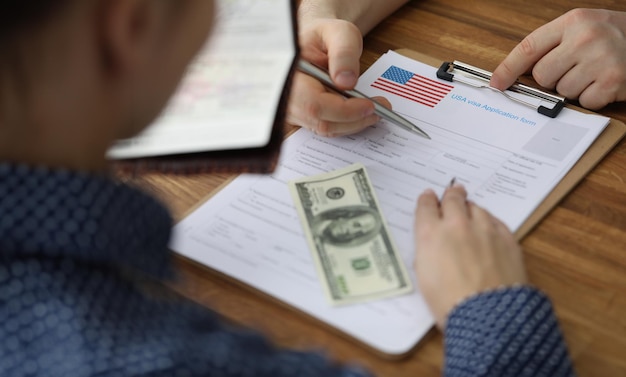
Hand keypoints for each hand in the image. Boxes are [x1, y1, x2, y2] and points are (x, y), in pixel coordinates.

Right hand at [286, 18, 390, 136]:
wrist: (314, 41)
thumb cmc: (323, 36)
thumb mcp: (339, 33)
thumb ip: (343, 54)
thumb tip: (347, 82)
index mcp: (289, 72)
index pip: (314, 104)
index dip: (343, 111)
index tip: (369, 106)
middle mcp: (286, 95)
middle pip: (320, 121)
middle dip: (354, 120)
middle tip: (380, 109)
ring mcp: (293, 108)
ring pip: (324, 128)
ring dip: (353, 123)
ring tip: (375, 109)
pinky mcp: (303, 115)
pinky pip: (325, 126)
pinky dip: (346, 122)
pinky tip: (361, 111)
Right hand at [413, 185, 526, 328]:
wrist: (487, 315)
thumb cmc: (448, 303)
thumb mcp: (424, 276)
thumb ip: (427, 251)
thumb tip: (433, 242)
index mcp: (430, 234)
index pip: (425, 205)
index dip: (426, 200)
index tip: (428, 197)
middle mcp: (456, 225)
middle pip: (453, 198)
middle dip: (451, 195)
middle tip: (452, 193)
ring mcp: (484, 229)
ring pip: (476, 207)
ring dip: (471, 209)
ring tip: (471, 212)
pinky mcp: (507, 237)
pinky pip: (496, 221)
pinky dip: (489, 222)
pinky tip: (488, 228)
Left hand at [490, 8, 625, 109]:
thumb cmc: (616, 37)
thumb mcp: (584, 28)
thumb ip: (553, 44)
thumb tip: (516, 74)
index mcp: (574, 21)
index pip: (529, 47)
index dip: (508, 68)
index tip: (497, 83)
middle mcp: (585, 37)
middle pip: (542, 75)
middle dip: (554, 77)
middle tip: (576, 68)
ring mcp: (600, 59)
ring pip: (562, 90)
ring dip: (576, 88)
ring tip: (595, 72)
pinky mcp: (612, 81)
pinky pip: (584, 102)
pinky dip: (593, 98)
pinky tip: (606, 82)